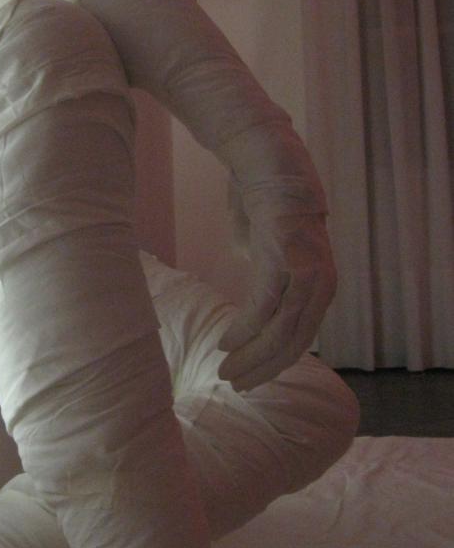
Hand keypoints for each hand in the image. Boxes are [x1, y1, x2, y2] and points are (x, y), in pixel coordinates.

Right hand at [217, 212, 336, 391]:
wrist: (269, 163)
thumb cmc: (265, 203)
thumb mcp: (267, 252)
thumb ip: (265, 279)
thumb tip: (254, 304)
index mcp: (321, 286)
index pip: (301, 338)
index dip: (274, 363)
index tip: (249, 379)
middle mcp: (321, 284)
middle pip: (293, 342)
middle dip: (262, 368)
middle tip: (234, 384)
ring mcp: (306, 273)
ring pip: (280, 332)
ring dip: (251, 356)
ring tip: (225, 371)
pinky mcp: (286, 261)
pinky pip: (263, 307)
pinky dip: (244, 330)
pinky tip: (226, 344)